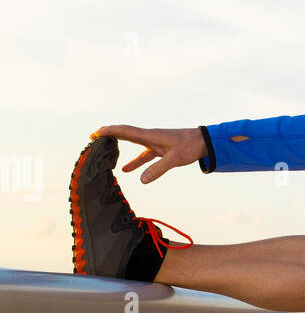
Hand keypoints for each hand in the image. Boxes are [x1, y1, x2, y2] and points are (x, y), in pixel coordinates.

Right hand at [88, 125, 206, 182]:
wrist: (204, 142)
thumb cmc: (190, 147)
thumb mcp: (175, 159)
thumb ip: (158, 169)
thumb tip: (142, 180)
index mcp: (150, 136)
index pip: (125, 132)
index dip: (110, 131)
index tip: (96, 133)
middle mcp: (150, 137)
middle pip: (125, 134)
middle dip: (109, 134)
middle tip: (93, 137)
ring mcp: (155, 142)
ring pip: (133, 143)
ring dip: (119, 145)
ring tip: (104, 150)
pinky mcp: (160, 149)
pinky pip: (143, 154)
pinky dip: (134, 161)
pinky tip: (126, 170)